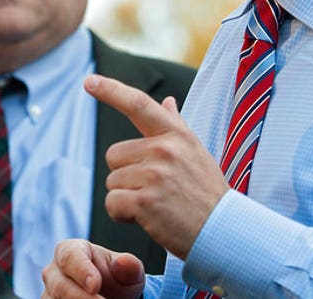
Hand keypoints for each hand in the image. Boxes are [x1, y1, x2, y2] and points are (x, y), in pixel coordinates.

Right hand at [41, 239, 144, 298]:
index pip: (70, 256)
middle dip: (83, 298)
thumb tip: (124, 262)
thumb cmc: (117, 279)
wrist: (110, 296)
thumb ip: (129, 267)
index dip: (82, 270)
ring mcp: (49, 294)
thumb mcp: (129, 272)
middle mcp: (53, 272)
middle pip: (60, 285)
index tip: (95, 285)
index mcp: (70, 251)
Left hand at [86, 74, 230, 259]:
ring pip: (112, 181)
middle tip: (155, 190)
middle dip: (126, 174)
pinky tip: (147, 218)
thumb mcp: (196, 152)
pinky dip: (122, 214)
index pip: (138, 104)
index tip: (88, 81)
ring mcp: (154, 175)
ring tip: (157, 205)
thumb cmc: (206, 192)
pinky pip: (112, 203)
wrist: (223, 231)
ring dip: (126, 197)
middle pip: (114, 155)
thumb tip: (167, 102)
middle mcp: (164, 149)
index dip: (111, 90)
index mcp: (176, 134)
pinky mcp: (145, 202)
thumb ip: (176, 126)